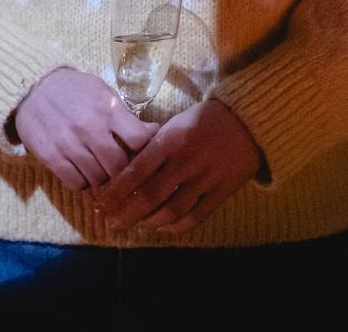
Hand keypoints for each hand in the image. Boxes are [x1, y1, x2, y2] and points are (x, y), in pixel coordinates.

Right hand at [11, 67, 156, 191]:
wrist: (31, 87)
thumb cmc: (74, 90)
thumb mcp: (103, 93)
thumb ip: (126, 116)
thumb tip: (154, 133)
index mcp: (107, 110)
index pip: (140, 141)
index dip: (145, 149)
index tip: (140, 151)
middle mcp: (89, 128)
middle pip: (120, 166)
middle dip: (122, 169)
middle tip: (119, 166)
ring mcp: (69, 144)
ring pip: (99, 179)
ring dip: (102, 178)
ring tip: (99, 168)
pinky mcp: (51, 157)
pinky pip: (77, 184)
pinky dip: (83, 182)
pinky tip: (82, 171)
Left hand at [91, 97, 262, 234]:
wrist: (246, 123)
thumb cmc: (202, 120)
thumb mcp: (173, 124)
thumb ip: (151, 145)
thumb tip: (122, 169)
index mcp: (170, 141)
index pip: (136, 170)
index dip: (116, 190)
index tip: (100, 202)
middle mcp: (185, 162)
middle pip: (150, 196)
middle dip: (126, 213)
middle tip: (110, 223)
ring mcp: (205, 180)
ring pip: (171, 211)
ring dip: (148, 223)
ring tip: (133, 226)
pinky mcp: (221, 193)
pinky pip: (195, 217)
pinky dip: (175, 226)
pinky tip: (161, 227)